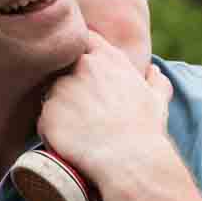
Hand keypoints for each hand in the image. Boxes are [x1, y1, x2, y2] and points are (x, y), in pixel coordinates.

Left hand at [36, 33, 173, 182]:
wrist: (129, 161)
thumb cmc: (145, 131)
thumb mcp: (157, 101)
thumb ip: (155, 81)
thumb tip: (154, 72)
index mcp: (107, 59)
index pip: (85, 39)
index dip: (81, 54)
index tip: (84, 72)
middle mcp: (81, 67)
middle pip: (63, 70)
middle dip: (69, 86)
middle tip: (84, 111)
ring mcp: (61, 89)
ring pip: (52, 96)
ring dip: (60, 110)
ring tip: (80, 131)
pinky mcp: (47, 114)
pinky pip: (44, 121)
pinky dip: (53, 132)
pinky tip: (70, 144)